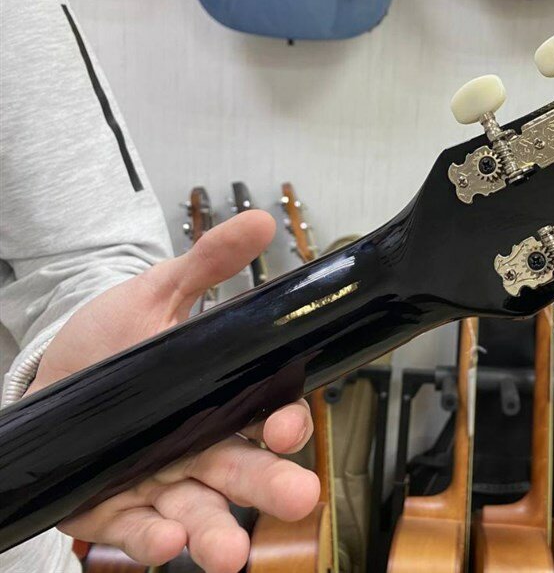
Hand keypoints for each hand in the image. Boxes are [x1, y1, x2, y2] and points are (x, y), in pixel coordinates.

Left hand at [28, 210, 319, 572]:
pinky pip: (136, 531)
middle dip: (270, 487)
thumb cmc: (109, 337)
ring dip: (217, 533)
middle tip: (297, 498)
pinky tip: (165, 539)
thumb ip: (209, 263)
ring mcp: (157, 481)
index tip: (289, 426)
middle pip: (243, 471)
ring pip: (198, 512)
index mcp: (219, 400)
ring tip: (231, 553)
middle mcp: (197, 447)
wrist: (48, 373)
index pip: (266, 416)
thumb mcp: (158, 293)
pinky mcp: (111, 509)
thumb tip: (259, 222)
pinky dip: (151, 540)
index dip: (285, 423)